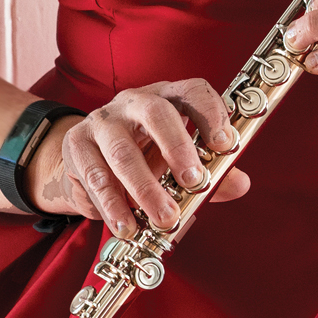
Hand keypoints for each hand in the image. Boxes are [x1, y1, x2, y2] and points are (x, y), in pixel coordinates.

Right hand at [28, 80, 250, 235]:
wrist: (90, 162)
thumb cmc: (147, 155)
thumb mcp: (181, 160)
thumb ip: (212, 172)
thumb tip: (239, 184)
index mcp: (169, 96)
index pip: (194, 91)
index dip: (212, 114)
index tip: (226, 146)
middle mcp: (135, 101)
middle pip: (157, 114)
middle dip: (178, 149)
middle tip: (195, 183)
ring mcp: (103, 120)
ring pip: (123, 152)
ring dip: (146, 190)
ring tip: (165, 219)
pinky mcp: (77, 144)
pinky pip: (96, 176)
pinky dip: (114, 205)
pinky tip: (128, 226)